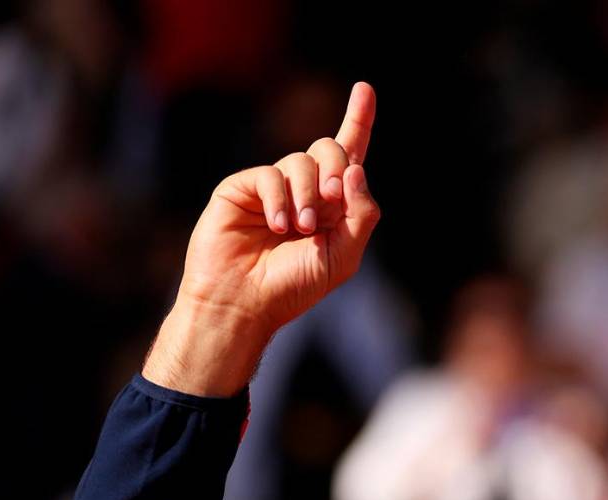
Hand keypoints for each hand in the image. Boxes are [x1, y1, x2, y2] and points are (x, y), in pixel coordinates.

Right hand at [144, 82, 380, 395]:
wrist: (245, 303)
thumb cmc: (294, 286)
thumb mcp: (343, 256)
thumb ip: (360, 214)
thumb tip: (356, 169)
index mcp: (333, 204)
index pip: (349, 154)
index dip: (359, 120)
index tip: (365, 89)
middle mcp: (305, 190)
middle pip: (331, 149)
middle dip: (337, 169)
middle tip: (331, 200)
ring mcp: (272, 187)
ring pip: (302, 161)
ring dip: (307, 195)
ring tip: (298, 231)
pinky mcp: (242, 188)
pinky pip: (270, 175)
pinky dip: (279, 199)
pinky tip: (277, 226)